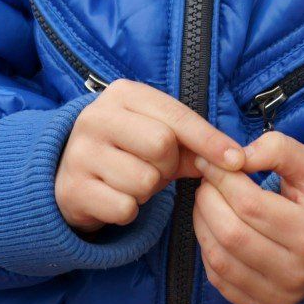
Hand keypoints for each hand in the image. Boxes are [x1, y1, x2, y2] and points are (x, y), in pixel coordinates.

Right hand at [55, 79, 244, 232]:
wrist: (67, 172)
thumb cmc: (126, 148)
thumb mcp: (156, 133)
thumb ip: (193, 143)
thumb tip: (234, 159)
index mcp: (122, 94)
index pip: (176, 116)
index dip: (209, 140)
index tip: (236, 160)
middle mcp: (96, 116)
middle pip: (162, 145)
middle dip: (169, 165)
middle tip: (157, 167)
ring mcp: (80, 152)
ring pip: (144, 180)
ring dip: (148, 190)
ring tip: (133, 180)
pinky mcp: (73, 188)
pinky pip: (125, 208)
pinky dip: (129, 210)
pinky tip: (116, 197)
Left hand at [192, 131, 303, 303]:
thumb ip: (276, 150)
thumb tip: (235, 157)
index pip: (250, 205)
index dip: (222, 178)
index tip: (209, 160)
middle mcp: (298, 272)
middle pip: (231, 234)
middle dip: (208, 200)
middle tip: (206, 180)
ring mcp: (281, 295)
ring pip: (220, 260)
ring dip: (202, 224)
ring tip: (206, 199)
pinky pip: (220, 281)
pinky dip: (208, 250)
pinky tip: (213, 227)